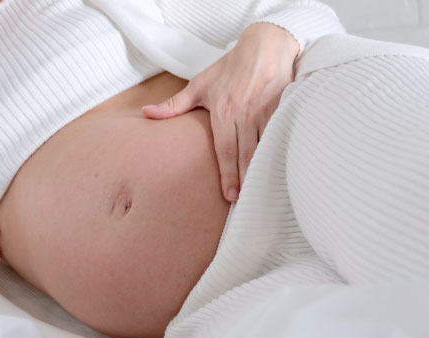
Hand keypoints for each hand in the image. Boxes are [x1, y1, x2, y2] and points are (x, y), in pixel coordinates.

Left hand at [142, 22, 299, 201]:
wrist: (264, 47)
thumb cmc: (231, 67)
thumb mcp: (200, 84)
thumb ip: (175, 104)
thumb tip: (147, 113)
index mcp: (223, 112)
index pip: (225, 150)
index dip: (227, 174)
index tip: (228, 194)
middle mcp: (244, 114)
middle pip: (245, 154)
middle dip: (244, 179)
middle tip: (242, 199)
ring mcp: (265, 113)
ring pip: (263, 148)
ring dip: (261, 169)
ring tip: (258, 190)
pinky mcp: (281, 109)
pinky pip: (279, 136)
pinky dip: (277, 153)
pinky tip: (275, 169)